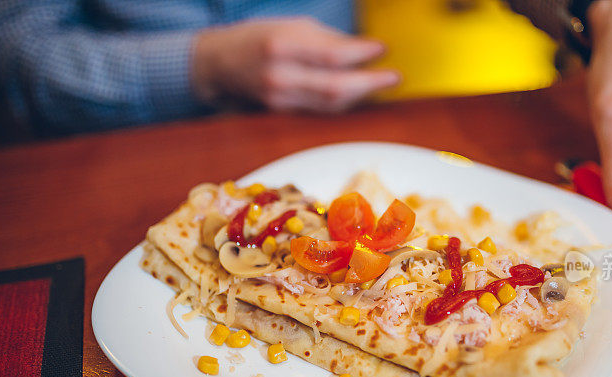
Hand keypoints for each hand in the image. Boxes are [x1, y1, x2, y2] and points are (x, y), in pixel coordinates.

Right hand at [192, 18, 399, 112]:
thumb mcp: (291, 26)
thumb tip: (365, 49)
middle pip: (334, 87)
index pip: (331, 55)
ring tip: (381, 84)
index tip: (383, 49)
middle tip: (393, 77)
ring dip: (360, 95)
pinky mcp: (282, 115)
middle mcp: (279, 77)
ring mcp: (279, 101)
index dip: (362, 54)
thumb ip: (327, 39)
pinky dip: (343, 103)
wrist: (218, 65)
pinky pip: (321, 111)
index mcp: (280, 47)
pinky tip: (358, 95)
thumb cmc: (258, 38)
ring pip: (330, 104)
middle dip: (369, 83)